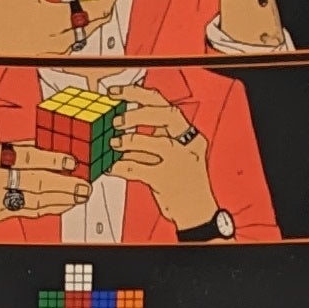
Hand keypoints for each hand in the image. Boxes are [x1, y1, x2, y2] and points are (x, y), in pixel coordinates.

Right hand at [0, 137, 86, 239]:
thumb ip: (21, 150)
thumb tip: (54, 147)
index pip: (26, 155)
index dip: (51, 159)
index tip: (71, 161)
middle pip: (34, 180)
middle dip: (62, 184)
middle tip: (83, 185)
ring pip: (35, 198)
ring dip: (61, 198)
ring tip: (80, 195)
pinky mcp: (3, 212)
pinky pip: (32, 210)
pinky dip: (51, 207)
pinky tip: (65, 204)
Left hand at [114, 87, 219, 231]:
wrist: (197, 214)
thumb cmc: (182, 185)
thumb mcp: (168, 158)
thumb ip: (147, 144)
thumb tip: (116, 132)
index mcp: (188, 134)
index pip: (163, 104)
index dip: (137, 94)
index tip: (115, 93)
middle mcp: (188, 143)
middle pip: (166, 114)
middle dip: (137, 112)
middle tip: (116, 120)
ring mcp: (181, 161)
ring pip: (158, 141)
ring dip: (131, 140)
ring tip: (113, 144)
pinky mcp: (169, 180)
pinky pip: (142, 168)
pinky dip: (123, 167)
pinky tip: (111, 167)